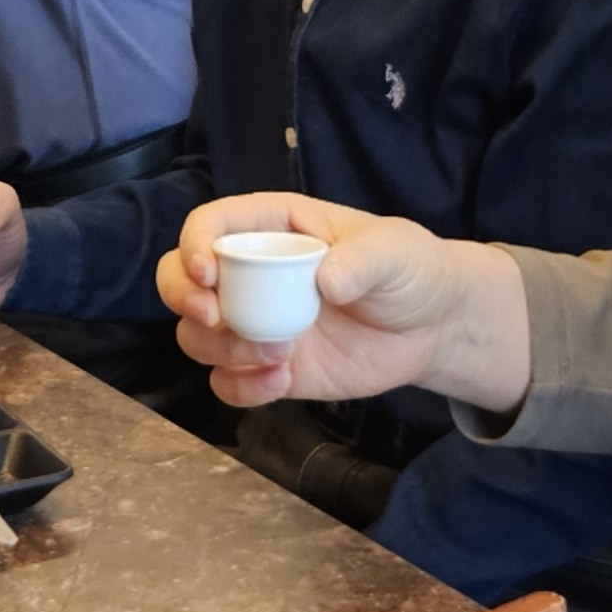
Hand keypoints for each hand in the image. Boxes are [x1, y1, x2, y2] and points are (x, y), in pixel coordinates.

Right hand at [156, 192, 530, 411]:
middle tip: (216, 316)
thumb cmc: (410, 269)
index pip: (211, 224)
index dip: (195, 244)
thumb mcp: (395, 252)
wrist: (432, 328)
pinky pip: (228, 382)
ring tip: (279, 354)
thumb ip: (363, 261)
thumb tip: (326, 282)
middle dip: (184, 298)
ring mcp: (255, 322)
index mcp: (273, 228)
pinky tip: (282, 383)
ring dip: (223, 348)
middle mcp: (250, 274)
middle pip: (179, 279)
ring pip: (197, 336)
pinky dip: (242, 388)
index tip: (208, 272)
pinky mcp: (269, 366)